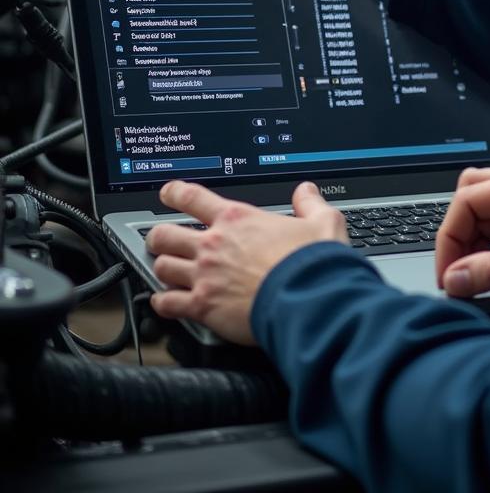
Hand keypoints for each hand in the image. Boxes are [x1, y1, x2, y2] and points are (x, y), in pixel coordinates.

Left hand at [147, 180, 348, 344]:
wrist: (307, 299)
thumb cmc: (311, 262)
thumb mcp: (322, 221)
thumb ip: (310, 204)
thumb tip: (306, 191)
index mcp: (237, 219)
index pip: (192, 198)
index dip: (174, 193)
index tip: (168, 193)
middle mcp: (214, 244)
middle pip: (165, 234)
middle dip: (158, 236)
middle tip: (161, 238)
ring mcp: (204, 276)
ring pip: (161, 267)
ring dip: (161, 268)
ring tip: (164, 270)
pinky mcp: (202, 306)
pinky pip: (167, 303)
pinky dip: (162, 303)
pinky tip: (164, 303)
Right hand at [435, 167, 489, 297]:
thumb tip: (454, 278)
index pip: (469, 198)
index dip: (450, 236)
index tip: (448, 273)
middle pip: (472, 193)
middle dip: (459, 232)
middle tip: (458, 270)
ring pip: (482, 208)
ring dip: (472, 240)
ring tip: (475, 274)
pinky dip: (487, 245)